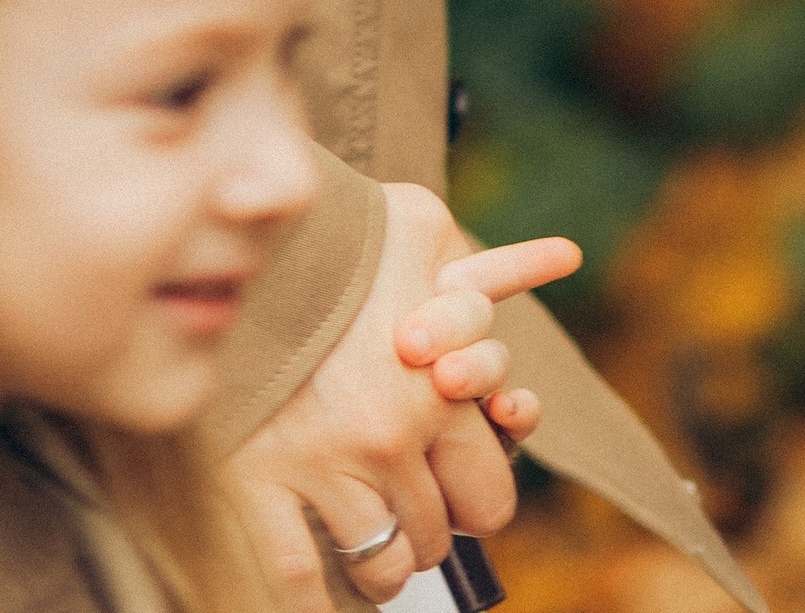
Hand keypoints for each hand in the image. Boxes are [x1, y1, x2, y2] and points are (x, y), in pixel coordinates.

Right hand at [224, 186, 579, 605]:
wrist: (240, 230)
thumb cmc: (339, 228)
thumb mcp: (426, 228)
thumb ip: (490, 267)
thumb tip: (564, 254)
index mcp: (440, 392)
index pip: (489, 498)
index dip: (475, 500)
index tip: (456, 493)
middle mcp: (390, 438)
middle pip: (434, 536)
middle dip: (425, 530)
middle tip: (407, 511)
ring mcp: (322, 464)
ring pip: (377, 563)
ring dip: (379, 562)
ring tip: (367, 540)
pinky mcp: (257, 477)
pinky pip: (295, 575)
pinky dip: (309, 602)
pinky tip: (317, 604)